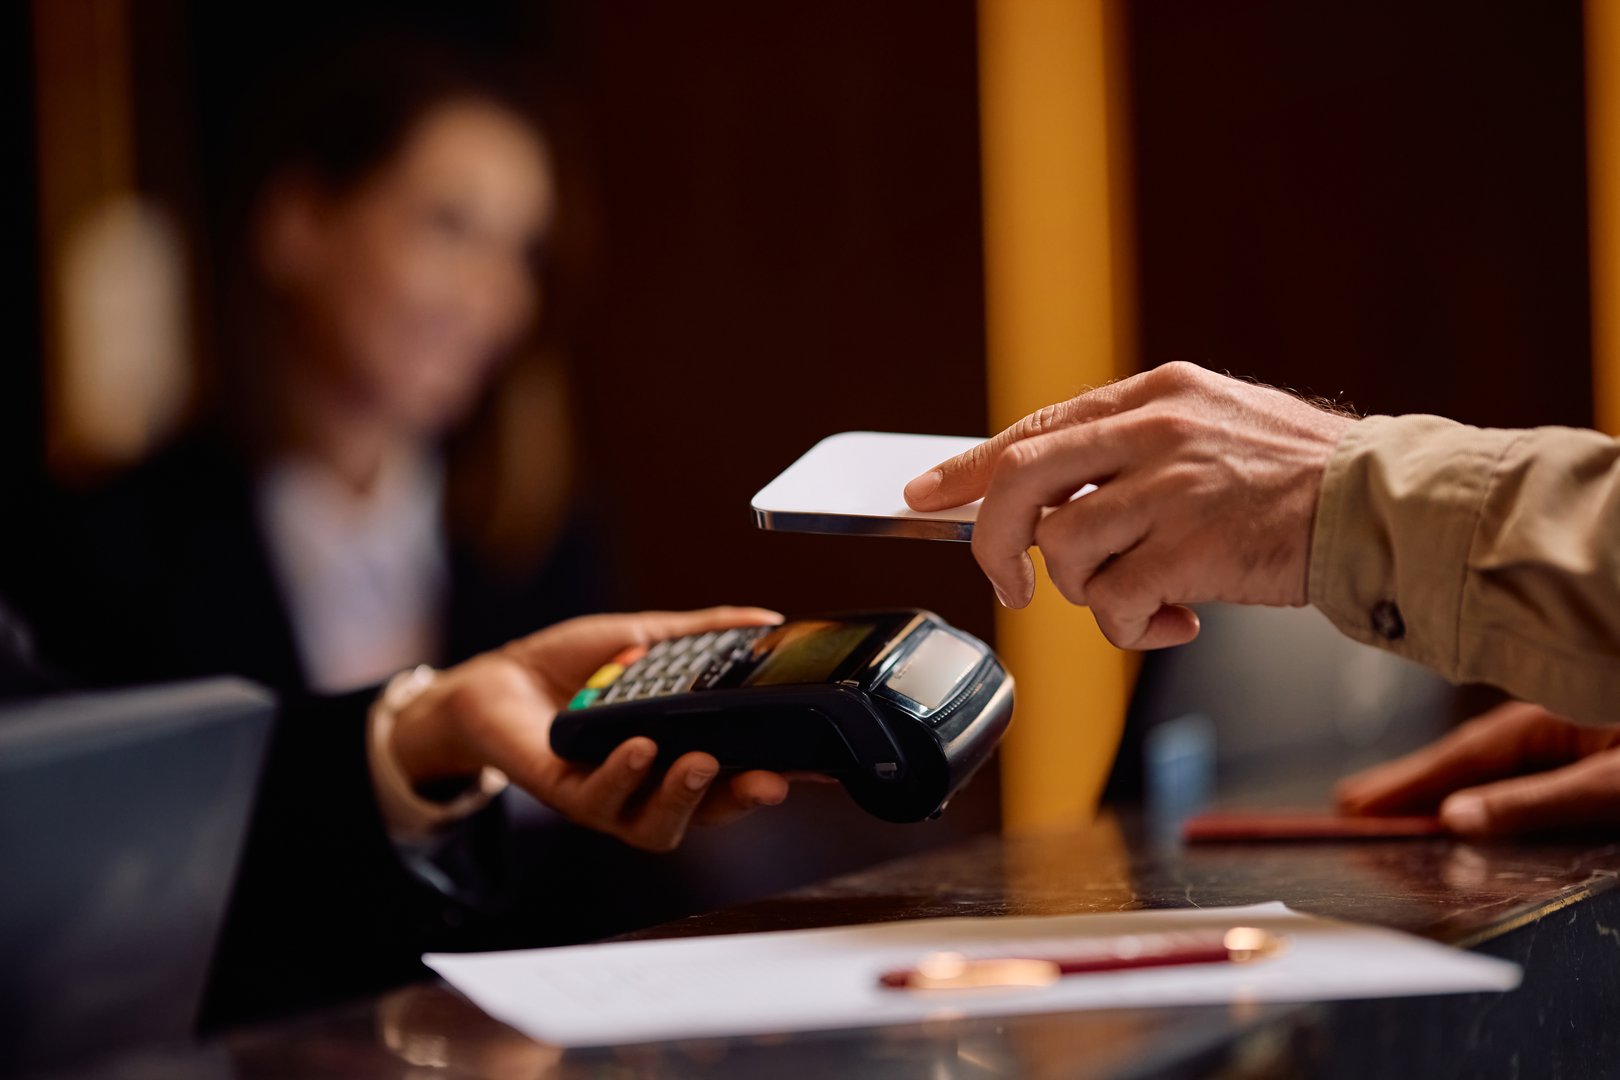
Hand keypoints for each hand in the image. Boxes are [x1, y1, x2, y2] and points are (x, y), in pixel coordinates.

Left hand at [389, 606, 789, 851]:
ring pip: (658, 825)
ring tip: (701, 762)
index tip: (816, 769)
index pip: (739, 776)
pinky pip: (600, 800)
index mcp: (680, 755)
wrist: (501, 680)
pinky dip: (623, 776)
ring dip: (684, 797)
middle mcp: (652, 787)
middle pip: (708, 814)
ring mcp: (611, 797)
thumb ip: (705, 633)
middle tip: (767, 780)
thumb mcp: (648, 639)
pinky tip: (638, 746)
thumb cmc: (575, 670)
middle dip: (741, 801)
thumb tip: (766, 621)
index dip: (777, 775)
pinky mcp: (567, 794)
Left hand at [903, 362, 1353, 648]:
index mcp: (1157, 395)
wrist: (1384, 508)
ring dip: (1090, 593)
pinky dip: (1132, 627)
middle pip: (1021, 480)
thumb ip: (1134, 449)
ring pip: (1064, 550)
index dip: (971, 467)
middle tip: (1009, 584)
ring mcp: (1173, 488)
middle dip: (993, 542)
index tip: (927, 494)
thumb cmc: (1298, 481)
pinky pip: (1114, 603)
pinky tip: (1176, 620)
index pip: (1037, 427)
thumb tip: (1049, 496)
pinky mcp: (1192, 549)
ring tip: (1144, 597)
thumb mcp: (1213, 428)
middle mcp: (1157, 431)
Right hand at [1336, 701, 1619, 838]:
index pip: (1455, 758)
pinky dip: (1469, 797)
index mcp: (1542, 722)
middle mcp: (1541, 728)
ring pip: (1478, 771)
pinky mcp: (1576, 759)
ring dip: (1432, 795)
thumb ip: (1537, 802)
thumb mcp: (1610, 784)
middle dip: (1402, 788)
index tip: (1354, 806)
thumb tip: (1456, 819)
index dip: (1400, 785)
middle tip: (1347, 813)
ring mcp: (1558, 742)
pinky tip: (1458, 812)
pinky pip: (1506, 778)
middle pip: (1456, 763)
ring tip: (1386, 815)